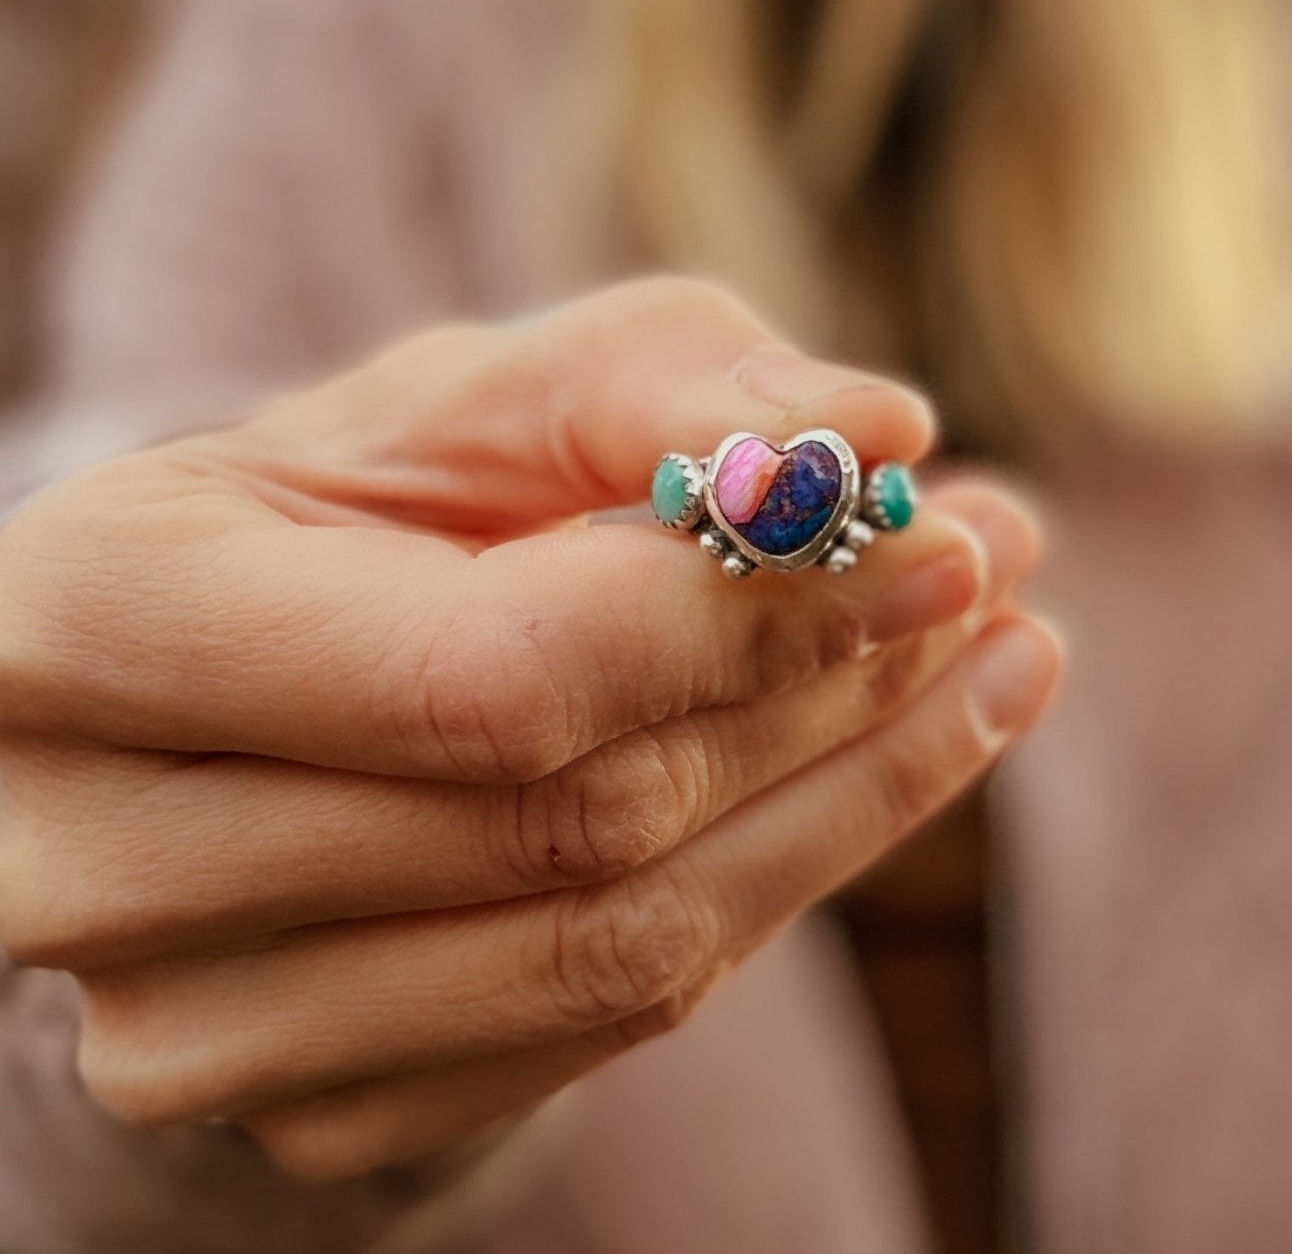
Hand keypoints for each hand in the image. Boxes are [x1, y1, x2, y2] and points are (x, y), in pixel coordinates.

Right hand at [0, 277, 1057, 1177]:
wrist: (248, 683)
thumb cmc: (360, 506)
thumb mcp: (479, 398)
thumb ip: (661, 385)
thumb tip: (885, 430)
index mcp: (97, 624)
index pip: (482, 676)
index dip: (734, 615)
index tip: (933, 533)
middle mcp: (103, 857)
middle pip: (574, 819)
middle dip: (830, 693)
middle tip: (994, 575)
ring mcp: (204, 1024)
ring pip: (623, 940)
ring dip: (854, 793)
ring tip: (995, 660)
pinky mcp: (318, 1104)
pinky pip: (616, 1012)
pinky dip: (786, 876)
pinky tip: (892, 763)